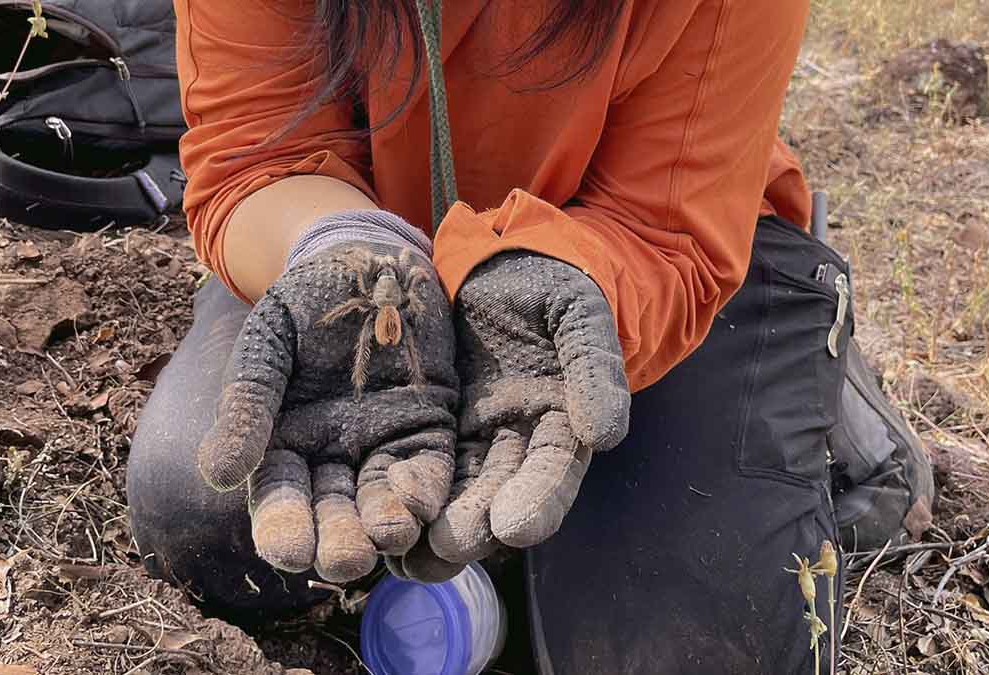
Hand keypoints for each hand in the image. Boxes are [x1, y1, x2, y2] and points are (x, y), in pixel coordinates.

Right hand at [196, 240, 457, 582]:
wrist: (365, 259)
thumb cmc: (303, 302)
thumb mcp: (266, 345)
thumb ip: (248, 404)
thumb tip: (218, 476)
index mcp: (282, 446)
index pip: (280, 502)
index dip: (284, 528)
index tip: (288, 550)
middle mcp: (333, 458)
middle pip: (334, 515)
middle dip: (339, 542)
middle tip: (345, 559)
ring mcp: (383, 445)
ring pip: (382, 503)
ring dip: (385, 526)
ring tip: (387, 536)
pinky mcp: (429, 428)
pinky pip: (427, 469)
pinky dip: (424, 489)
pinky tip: (420, 500)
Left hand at [401, 251, 629, 578]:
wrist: (502, 261)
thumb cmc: (549, 282)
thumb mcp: (577, 313)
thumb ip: (594, 367)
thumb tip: (605, 435)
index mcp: (563, 421)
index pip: (553, 470)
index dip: (538, 499)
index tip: (514, 527)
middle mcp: (520, 442)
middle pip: (501, 494)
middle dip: (477, 524)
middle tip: (448, 545)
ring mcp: (476, 438)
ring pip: (459, 494)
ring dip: (437, 530)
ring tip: (408, 559)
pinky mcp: (436, 428)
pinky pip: (422, 471)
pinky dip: (407, 501)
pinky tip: (383, 529)